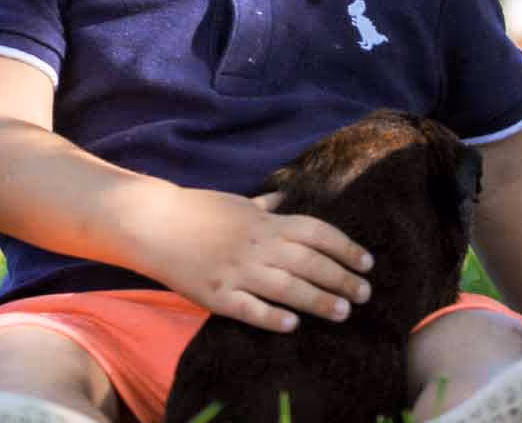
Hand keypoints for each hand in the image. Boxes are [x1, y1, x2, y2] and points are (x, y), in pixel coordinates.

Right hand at [141, 185, 372, 332]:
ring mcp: (237, 271)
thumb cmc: (197, 210)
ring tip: (344, 311)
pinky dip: (272, 316)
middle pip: (309, 262)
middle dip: (342, 278)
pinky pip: (250, 308)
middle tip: (366, 293)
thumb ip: (263, 205)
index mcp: (264, 222)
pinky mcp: (216, 294)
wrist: (154, 223)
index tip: (367, 261)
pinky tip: (293, 324)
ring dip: (319, 300)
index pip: (316, 232)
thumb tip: (284, 197)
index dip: (345, 246)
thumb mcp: (236, 202)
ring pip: (287, 287)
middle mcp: (257, 245)